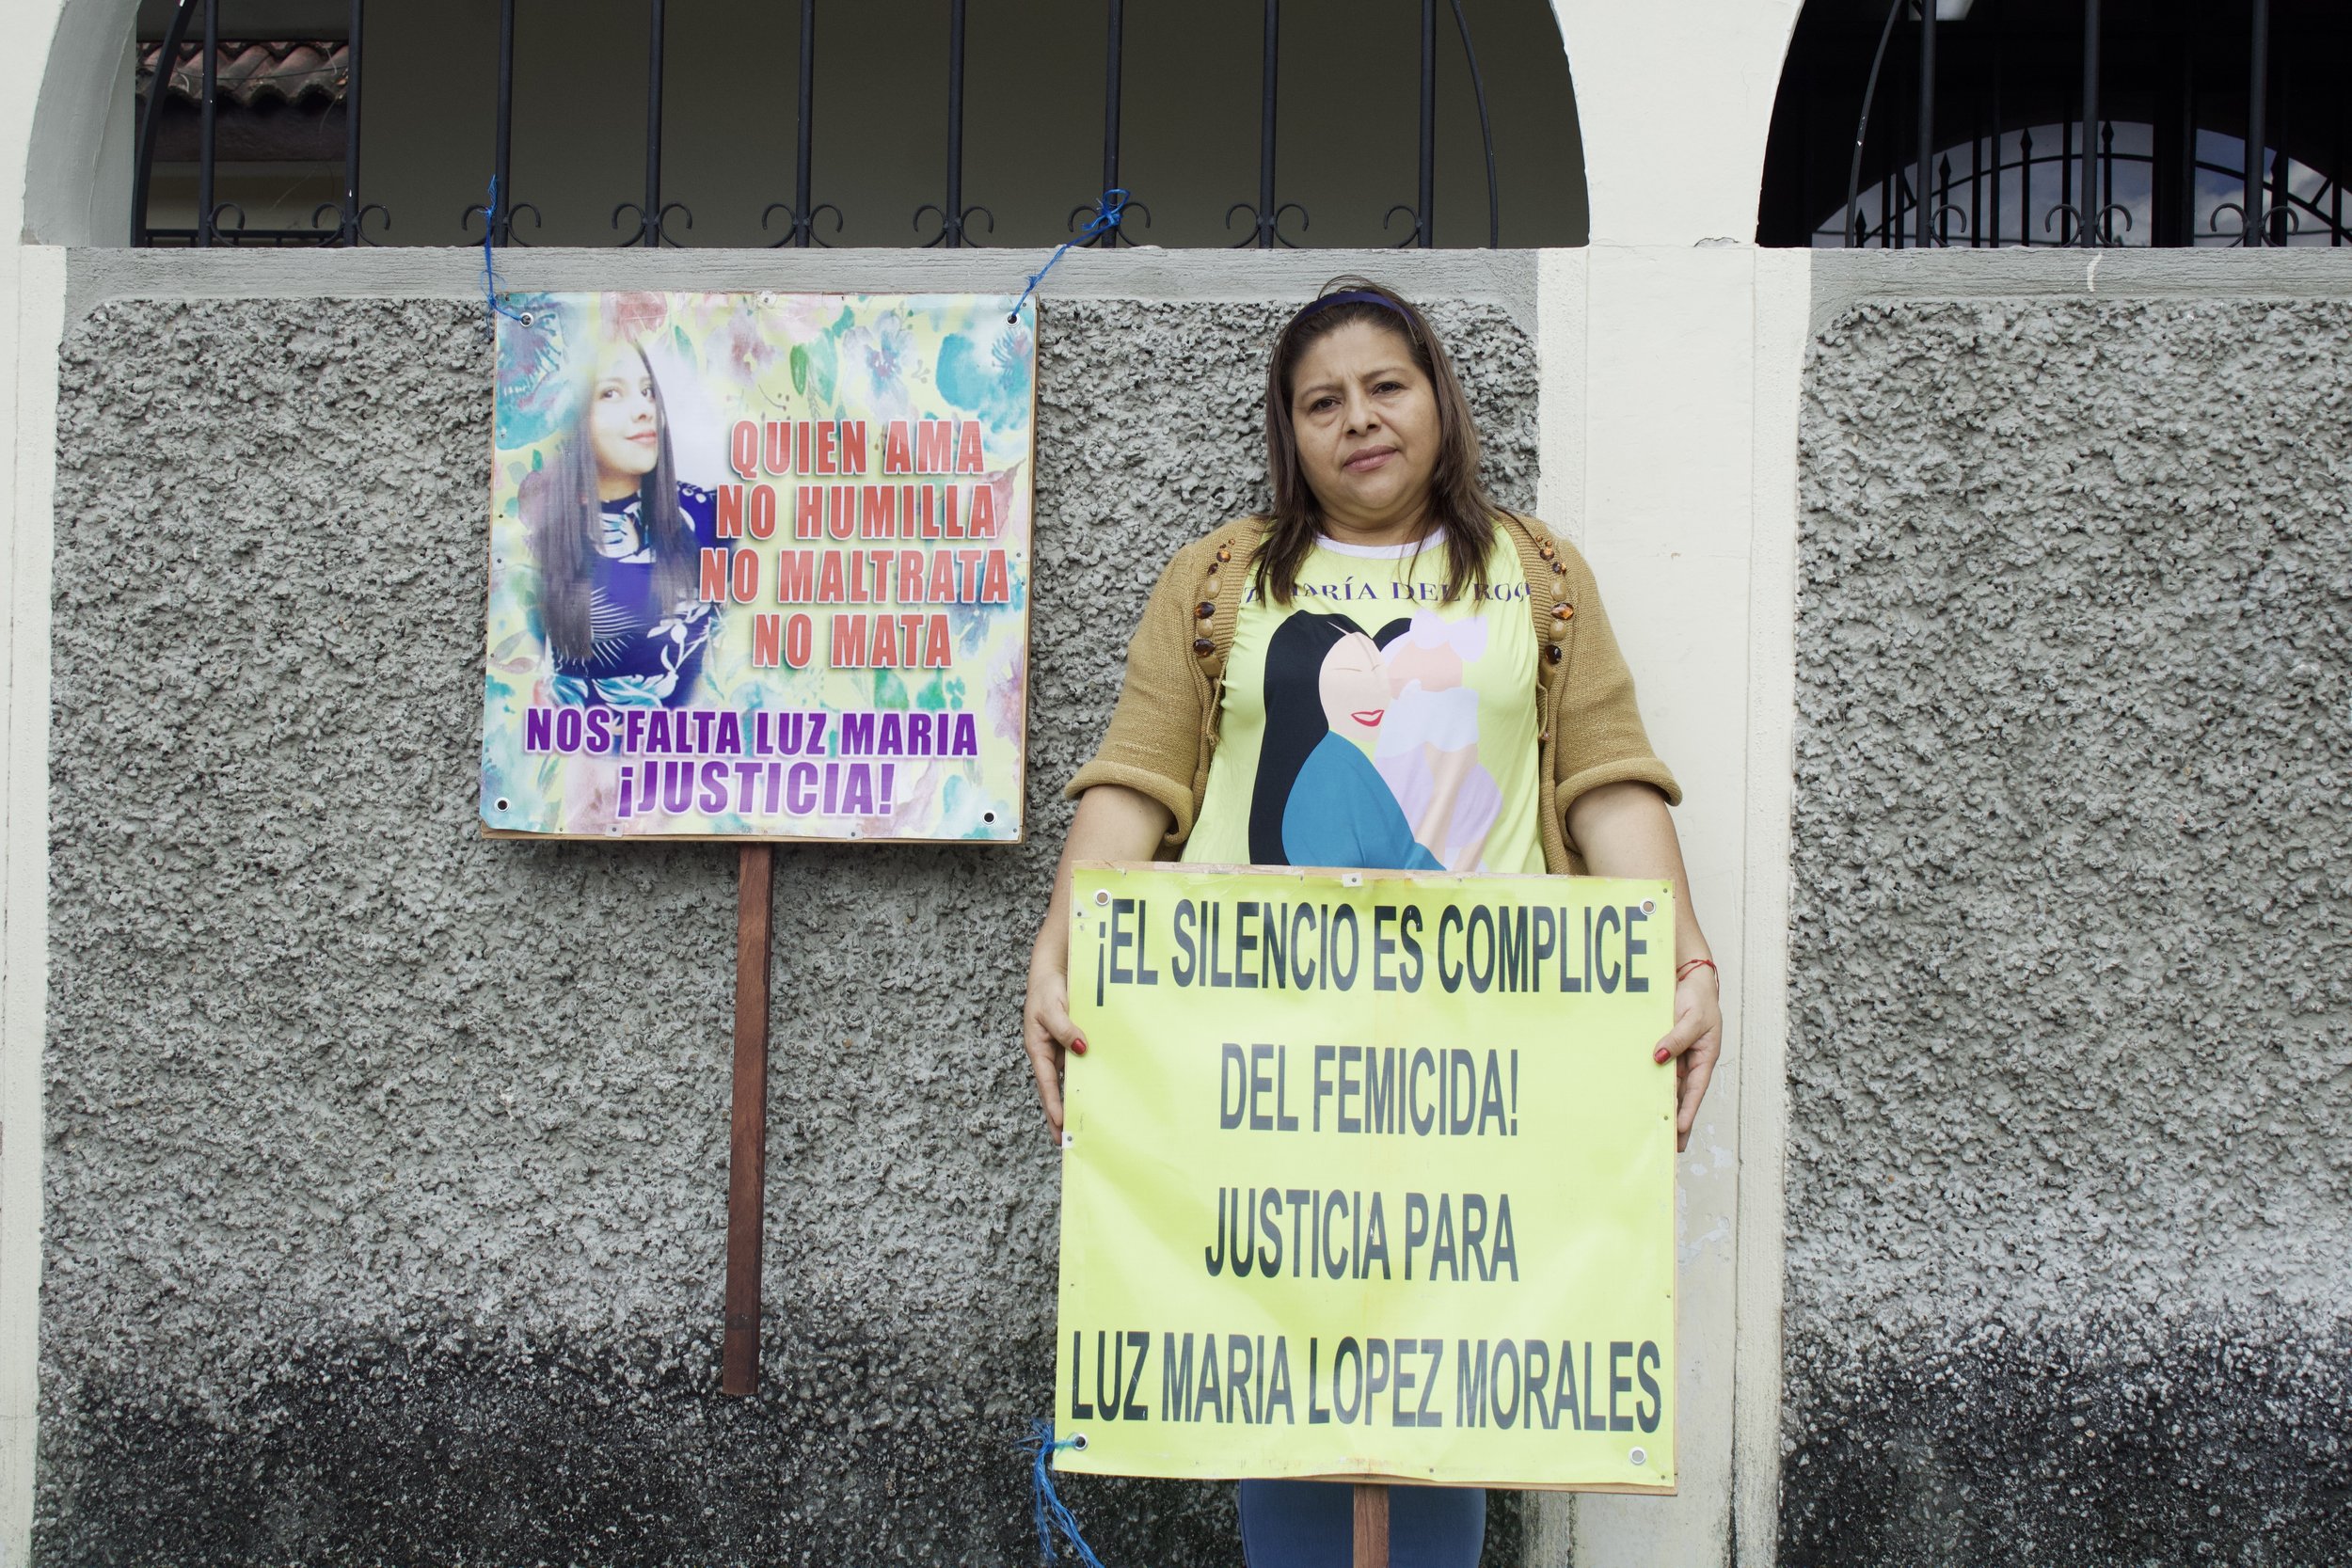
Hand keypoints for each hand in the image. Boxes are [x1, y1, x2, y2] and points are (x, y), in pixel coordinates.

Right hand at [1023, 945, 1085, 1143]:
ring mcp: (1061, 1050)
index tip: (1061, 1125)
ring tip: (1086, 1126)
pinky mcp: (1074, 1043)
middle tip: (1070, 1141)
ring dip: (1076, 1100)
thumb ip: (1065, 1029)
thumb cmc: (1047, 989)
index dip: (1053, 1105)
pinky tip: (1100, 1093)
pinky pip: (1082, 1065)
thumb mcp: (1052, 1009)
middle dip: (1061, 1115)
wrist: (1054, 970)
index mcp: (1038, 1049)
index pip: (1046, 1084)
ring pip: (1069, 1081)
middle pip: (1055, 1090)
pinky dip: (1088, 1079)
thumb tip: (1081, 1048)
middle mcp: (1049, 1054)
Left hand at [1652, 964, 1721, 1153]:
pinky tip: (1639, 1101)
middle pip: (1682, 1096)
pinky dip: (1649, 1086)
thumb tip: (1659, 1057)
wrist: (1687, 979)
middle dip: (1676, 1121)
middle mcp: (1690, 1062)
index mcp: (1704, 1058)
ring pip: (1668, 1088)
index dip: (1687, 1111)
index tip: (1679, 1130)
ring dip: (1661, 1107)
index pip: (1695, 1091)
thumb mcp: (1692, 1018)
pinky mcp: (1662, 1050)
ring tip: (1652, 1131)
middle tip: (1668, 1146)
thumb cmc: (1697, 998)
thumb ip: (1676, 1038)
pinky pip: (1656, 1072)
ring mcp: (1676, 1057)